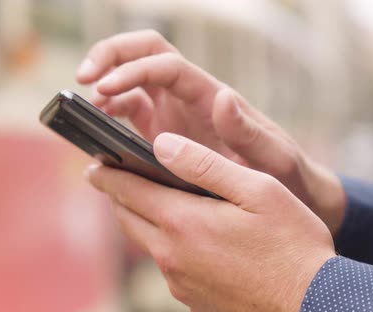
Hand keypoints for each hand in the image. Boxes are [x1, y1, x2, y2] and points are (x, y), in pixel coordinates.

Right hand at [77, 29, 345, 234]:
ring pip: (132, 82)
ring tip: (87, 110)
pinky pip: (130, 115)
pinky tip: (99, 134)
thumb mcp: (273, 158)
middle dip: (110, 56)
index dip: (132, 69)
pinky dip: (110, 116)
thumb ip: (249, 132)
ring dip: (105, 86)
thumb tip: (222, 98)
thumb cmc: (285, 175)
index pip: (166, 65)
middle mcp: (190, 99)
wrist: (288, 195)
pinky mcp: (164, 136)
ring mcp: (175, 116)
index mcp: (211, 96)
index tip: (105, 88)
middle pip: (144, 55)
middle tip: (83, 79)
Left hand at [86, 133, 335, 311]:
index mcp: (182, 223)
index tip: (95, 164)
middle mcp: (172, 257)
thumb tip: (161, 144)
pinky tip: (193, 243)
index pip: (126, 191)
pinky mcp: (195, 304)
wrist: (313, 309)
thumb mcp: (257, 191)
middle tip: (116, 182)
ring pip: (149, 245)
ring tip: (156, 205)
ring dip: (145, 223)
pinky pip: (171, 270)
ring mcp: (181, 285)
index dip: (108, 174)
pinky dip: (170, 250)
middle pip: (129, 220)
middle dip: (119, 197)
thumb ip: (205, 165)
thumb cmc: (293, 245)